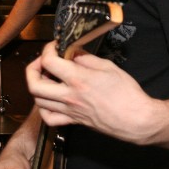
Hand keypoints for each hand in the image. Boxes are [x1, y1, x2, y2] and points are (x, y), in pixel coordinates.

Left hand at [26, 42, 155, 144]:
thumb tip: (73, 52)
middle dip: (32, 68)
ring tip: (48, 78)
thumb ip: (86, 58)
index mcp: (78, 79)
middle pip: (34, 84)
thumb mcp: (109, 67)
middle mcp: (69, 96)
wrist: (136, 120)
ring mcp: (69, 110)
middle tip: (43, 62)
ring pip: (38, 100)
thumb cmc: (127, 94)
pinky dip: (44, 108)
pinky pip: (49, 118)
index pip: (48, 62)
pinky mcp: (73, 121)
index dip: (48, 49)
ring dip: (37, 86)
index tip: (55, 46)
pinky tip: (50, 99)